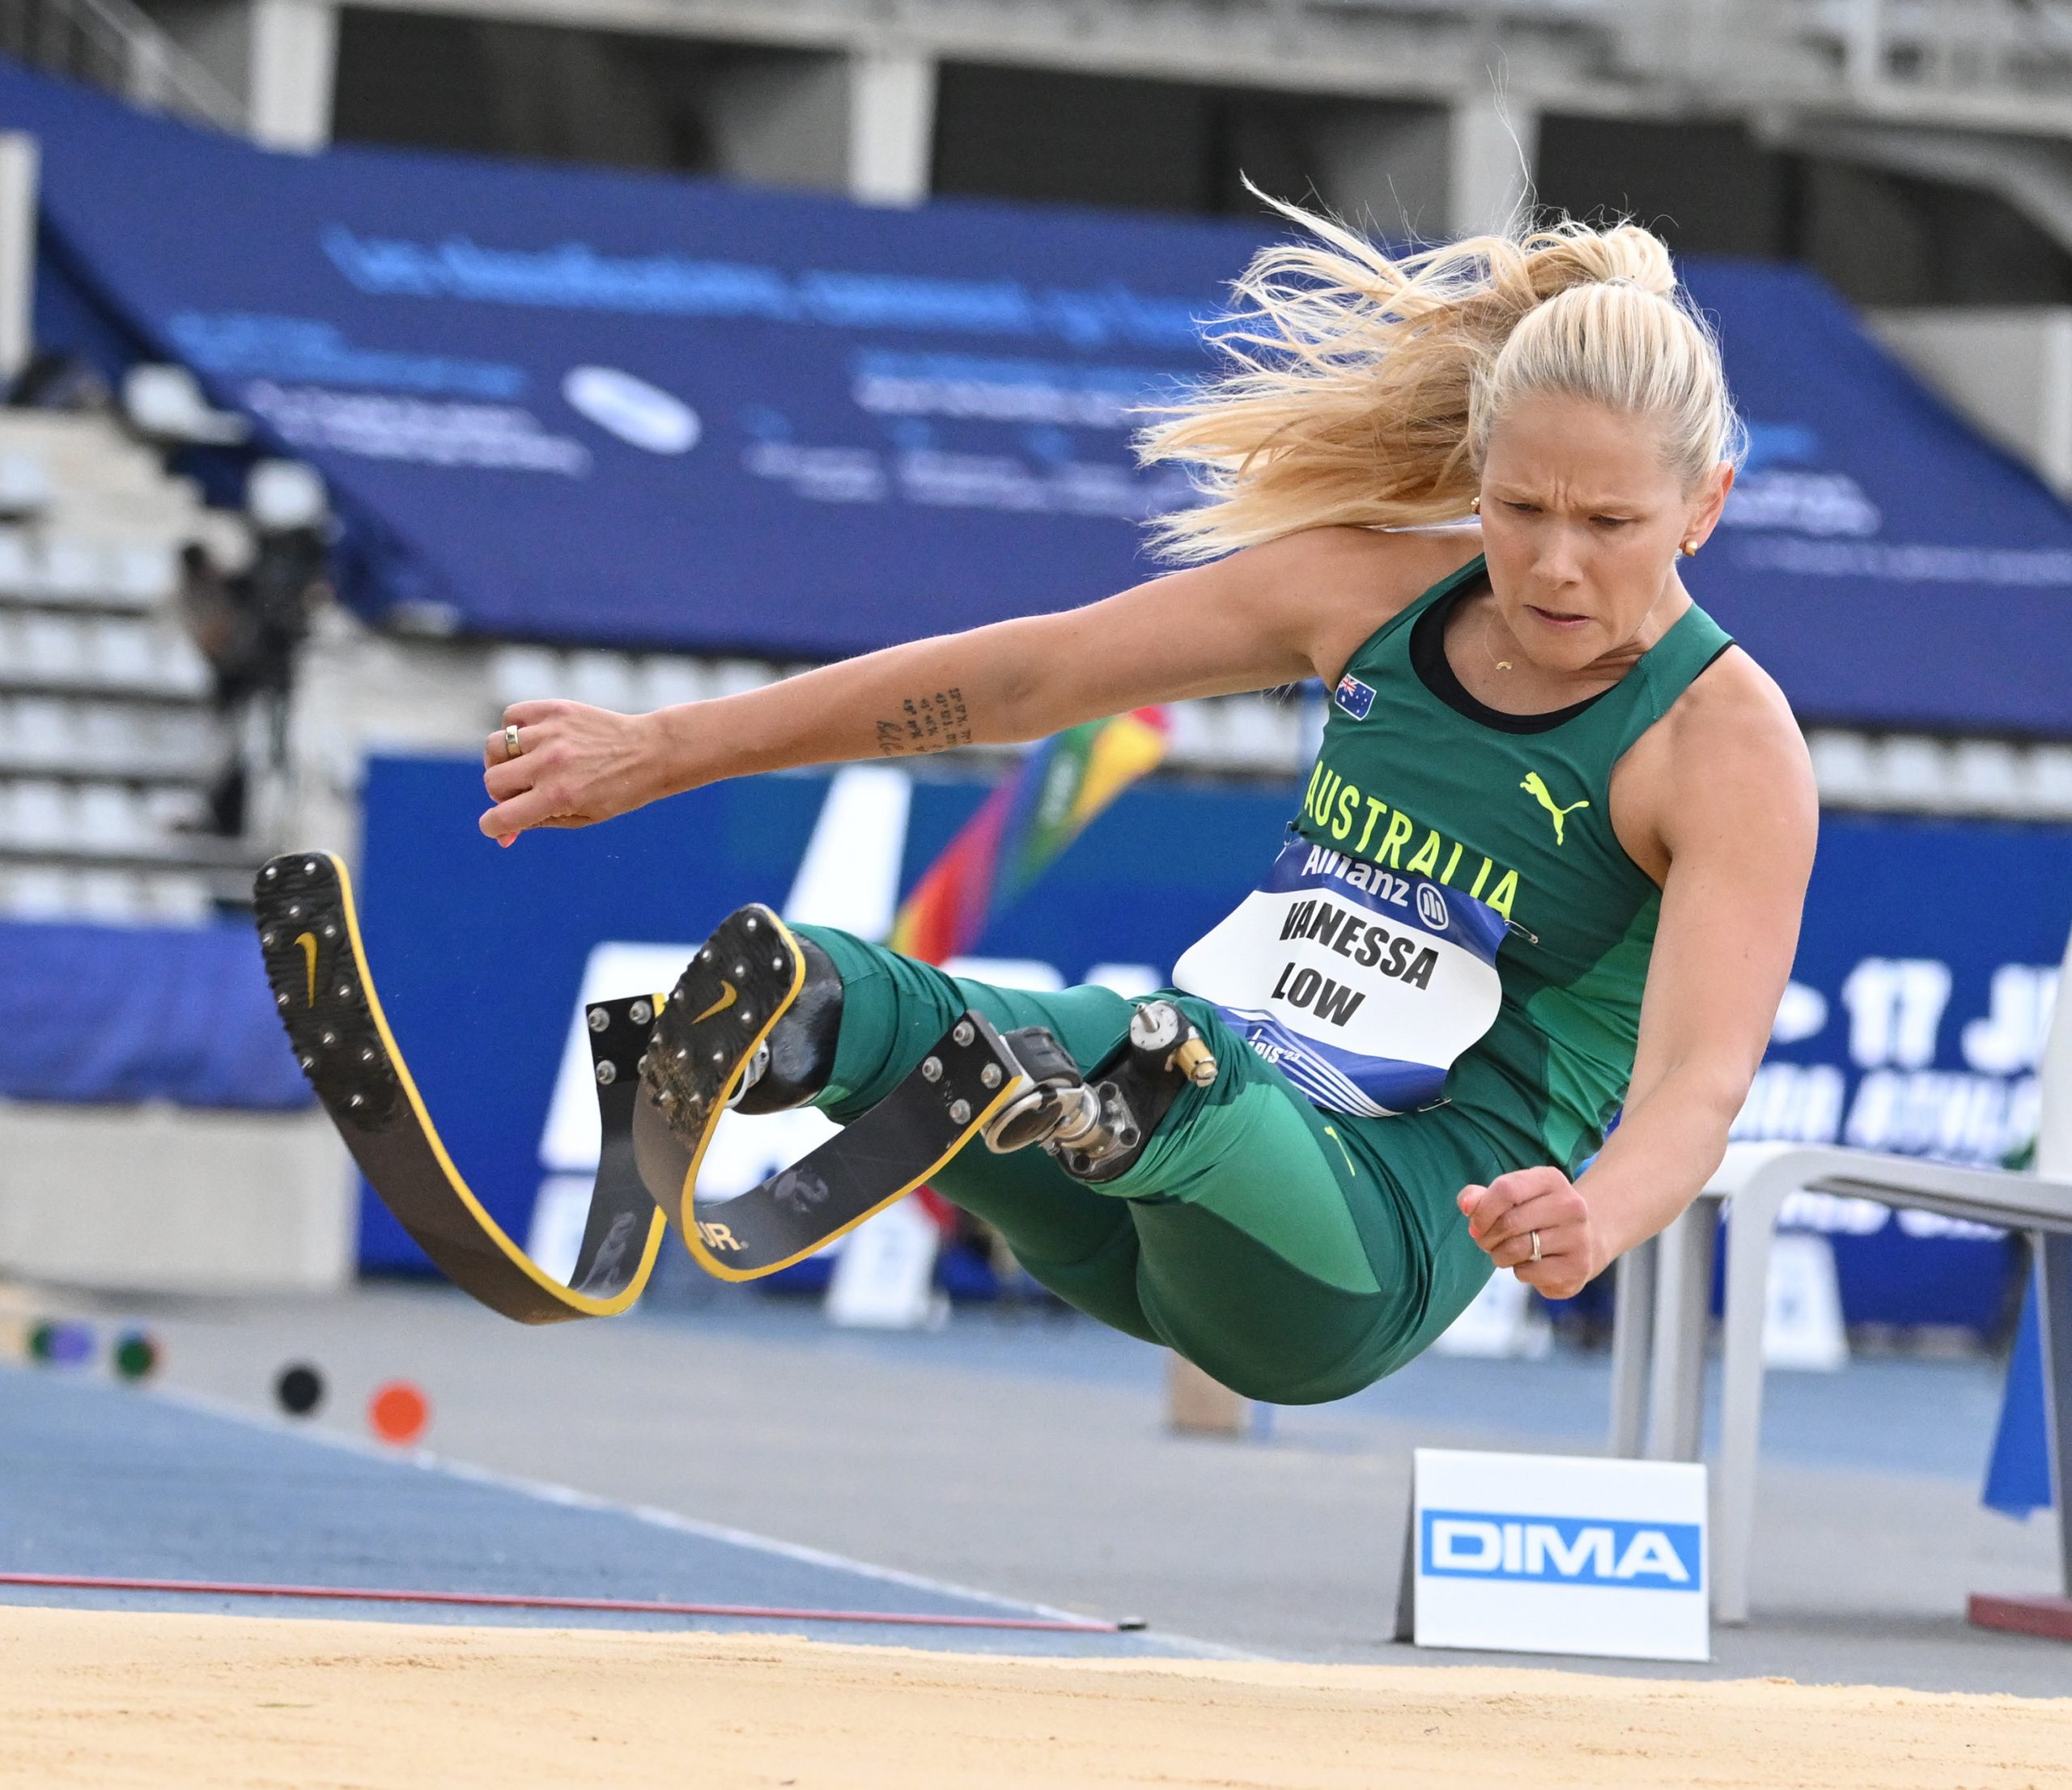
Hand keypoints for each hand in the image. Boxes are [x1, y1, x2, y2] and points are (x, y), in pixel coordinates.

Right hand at [479, 700, 668, 841]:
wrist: (651, 752)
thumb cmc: (618, 791)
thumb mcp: (581, 817)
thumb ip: (537, 823)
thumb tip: (502, 834)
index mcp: (558, 796)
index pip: (499, 818)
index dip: (493, 826)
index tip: (501, 825)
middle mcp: (550, 763)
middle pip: (492, 781)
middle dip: (502, 793)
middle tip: (525, 792)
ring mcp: (551, 733)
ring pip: (494, 747)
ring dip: (503, 761)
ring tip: (526, 764)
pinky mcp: (554, 709)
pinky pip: (510, 716)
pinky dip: (513, 729)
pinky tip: (533, 739)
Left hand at [1457, 1167, 1599, 1299]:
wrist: (1585, 1240)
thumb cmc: (1535, 1215)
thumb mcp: (1512, 1197)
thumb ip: (1482, 1197)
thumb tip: (1466, 1204)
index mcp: (1551, 1179)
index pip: (1506, 1190)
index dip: (1482, 1211)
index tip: (1476, 1224)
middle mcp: (1571, 1205)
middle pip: (1509, 1222)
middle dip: (1487, 1237)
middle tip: (1486, 1242)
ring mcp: (1579, 1236)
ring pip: (1517, 1250)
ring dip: (1500, 1256)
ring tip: (1505, 1254)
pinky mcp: (1579, 1266)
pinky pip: (1530, 1273)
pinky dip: (1520, 1272)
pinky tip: (1530, 1265)